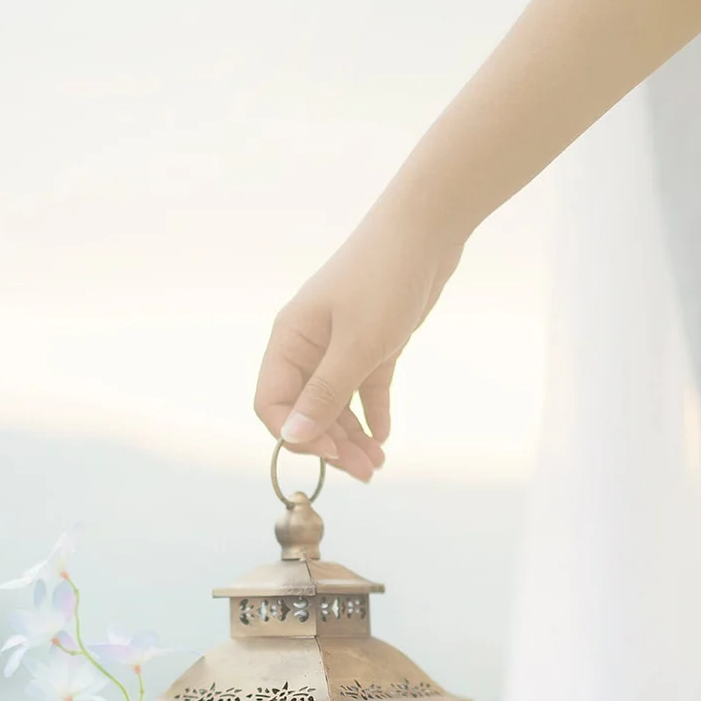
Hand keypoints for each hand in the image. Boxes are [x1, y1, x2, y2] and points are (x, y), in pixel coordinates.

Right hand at [254, 186, 462, 480]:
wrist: (427, 228)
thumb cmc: (384, 278)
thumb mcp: (357, 344)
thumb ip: (325, 394)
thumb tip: (294, 437)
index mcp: (289, 341)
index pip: (274, 404)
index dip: (297, 434)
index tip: (331, 453)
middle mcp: (308, 346)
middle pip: (307, 410)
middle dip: (331, 444)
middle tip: (364, 472)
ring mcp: (340, 345)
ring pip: (337, 404)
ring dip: (353, 437)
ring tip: (377, 465)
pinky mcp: (372, 342)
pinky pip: (365, 389)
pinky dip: (372, 414)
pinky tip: (383, 439)